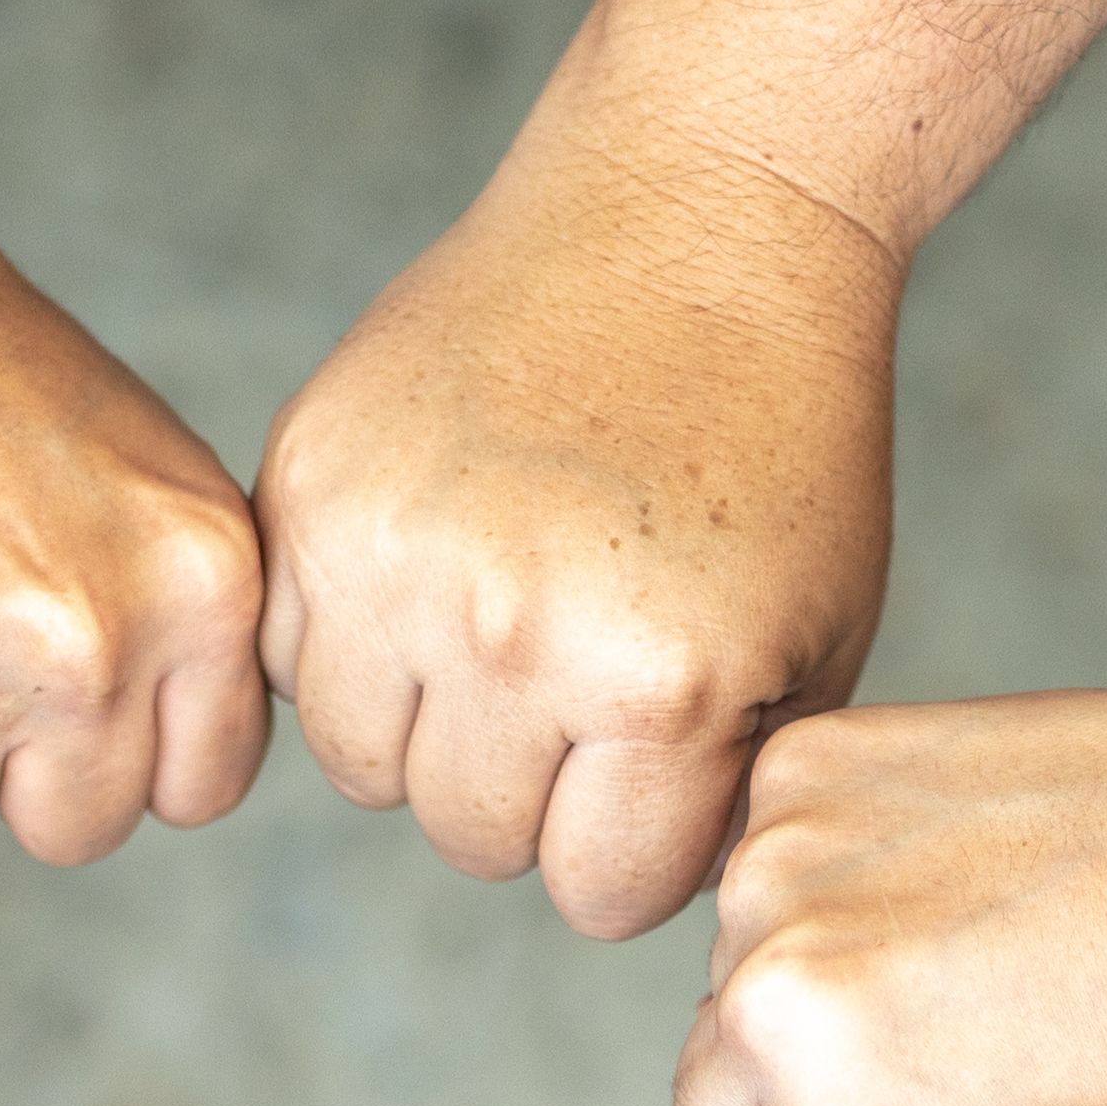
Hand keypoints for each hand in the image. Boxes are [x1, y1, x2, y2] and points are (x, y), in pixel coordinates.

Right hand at [254, 135, 901, 939]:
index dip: (636, 841)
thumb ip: (718, 788)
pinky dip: (356, 638)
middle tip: (584, 679)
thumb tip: (613, 889)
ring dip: (432, 727)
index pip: (597, 892)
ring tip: (505, 624)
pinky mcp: (307, 482)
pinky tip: (439, 562)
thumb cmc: (780, 438)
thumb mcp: (811, 637)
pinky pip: (295, 655)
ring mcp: (393, 553)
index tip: (662, 760)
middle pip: (473, 839)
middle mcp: (511, 632)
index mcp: (658, 686)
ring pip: (365, 766)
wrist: (695, 213)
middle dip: (536, 789)